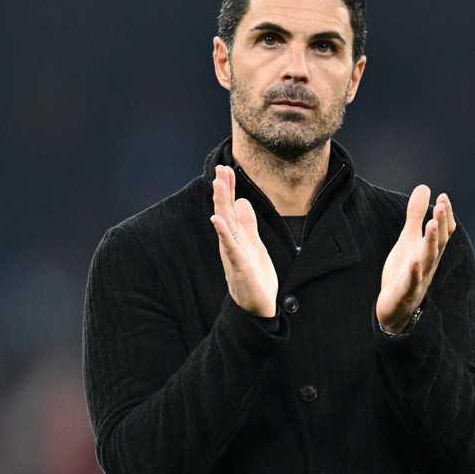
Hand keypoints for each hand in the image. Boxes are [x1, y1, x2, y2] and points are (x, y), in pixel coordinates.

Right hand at [208, 165, 278, 317]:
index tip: (226, 168)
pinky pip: (229, 246)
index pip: (230, 208)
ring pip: (225, 224)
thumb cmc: (255, 276)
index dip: (229, 189)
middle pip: (225, 211)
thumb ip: (247, 224)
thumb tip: (242, 201)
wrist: (258, 306)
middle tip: (219, 168)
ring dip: (221, 203)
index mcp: (236, 236)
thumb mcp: (253, 244)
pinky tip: (216, 219)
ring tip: (217, 184)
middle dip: (223, 189)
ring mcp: (233, 253)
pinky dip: (223, 232)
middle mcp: (231, 242)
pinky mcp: (239, 265)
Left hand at [376, 185, 455, 332]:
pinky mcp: (405, 291)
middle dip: (440, 223)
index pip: (443, 232)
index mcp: (430, 250)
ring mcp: (419, 277)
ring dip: (431, 241)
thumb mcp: (408, 238)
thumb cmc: (404, 270)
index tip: (443, 197)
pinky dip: (414, 272)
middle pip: (438, 241)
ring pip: (428, 258)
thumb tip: (425, 188)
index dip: (445, 215)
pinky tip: (414, 261)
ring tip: (431, 223)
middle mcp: (429, 262)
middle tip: (441, 204)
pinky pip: (412, 281)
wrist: (395, 306)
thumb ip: (416, 215)